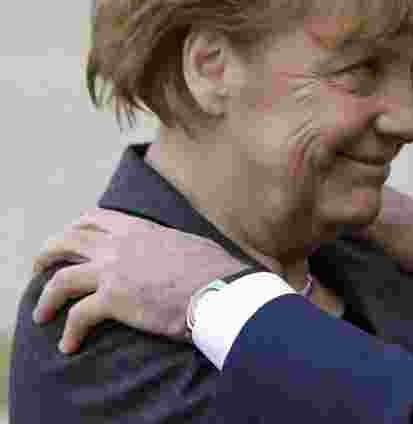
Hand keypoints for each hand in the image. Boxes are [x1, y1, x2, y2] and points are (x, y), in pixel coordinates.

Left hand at [31, 209, 254, 352]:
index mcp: (141, 229)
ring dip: (46, 298)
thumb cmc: (217, 271)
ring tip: (41, 313)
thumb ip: (170, 243)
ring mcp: (114, 270)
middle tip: (40, 268)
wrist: (222, 291)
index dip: (75, 227)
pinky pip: (77, 316)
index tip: (68, 239)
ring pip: (61, 279)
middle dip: (48, 254)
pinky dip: (69, 332)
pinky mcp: (113, 299)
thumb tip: (177, 249)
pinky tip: (68, 345)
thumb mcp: (191, 243)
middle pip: (68, 240)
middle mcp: (121, 244)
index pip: (96, 218)